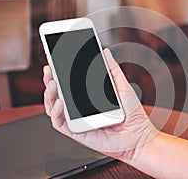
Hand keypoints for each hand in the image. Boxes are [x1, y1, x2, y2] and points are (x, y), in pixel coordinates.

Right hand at [43, 49, 158, 161]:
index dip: (59, 71)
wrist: (138, 134)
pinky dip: (57, 113)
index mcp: (88, 95)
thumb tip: (105, 52)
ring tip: (53, 82)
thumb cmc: (132, 113)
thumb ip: (112, 69)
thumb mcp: (122, 86)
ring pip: (54, 107)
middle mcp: (80, 107)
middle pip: (58, 93)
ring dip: (49, 95)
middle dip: (50, 79)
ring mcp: (77, 119)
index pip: (69, 82)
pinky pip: (60, 123)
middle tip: (49, 68)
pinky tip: (60, 103)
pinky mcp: (77, 132)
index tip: (53, 58)